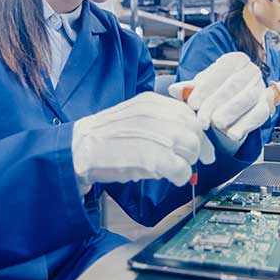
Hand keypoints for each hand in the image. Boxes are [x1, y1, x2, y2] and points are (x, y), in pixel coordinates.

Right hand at [71, 92, 214, 193]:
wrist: (78, 150)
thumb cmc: (105, 138)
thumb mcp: (134, 116)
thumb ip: (159, 119)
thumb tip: (188, 134)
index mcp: (151, 102)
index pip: (188, 113)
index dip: (197, 132)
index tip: (201, 147)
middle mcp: (156, 114)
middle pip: (194, 130)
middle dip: (196, 148)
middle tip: (189, 162)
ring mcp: (155, 135)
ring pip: (191, 148)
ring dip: (187, 162)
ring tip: (173, 168)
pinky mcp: (152, 158)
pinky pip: (182, 169)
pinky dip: (181, 176)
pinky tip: (170, 177)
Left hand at [169, 52, 270, 141]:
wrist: (241, 97)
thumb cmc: (219, 89)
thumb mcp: (204, 86)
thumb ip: (190, 88)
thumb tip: (174, 89)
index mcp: (234, 60)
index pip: (219, 72)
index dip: (204, 89)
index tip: (193, 104)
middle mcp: (250, 70)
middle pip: (233, 85)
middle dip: (216, 104)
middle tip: (203, 120)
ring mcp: (260, 87)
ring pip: (247, 98)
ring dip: (232, 113)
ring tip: (218, 125)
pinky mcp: (267, 104)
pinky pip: (259, 114)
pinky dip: (246, 125)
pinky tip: (233, 134)